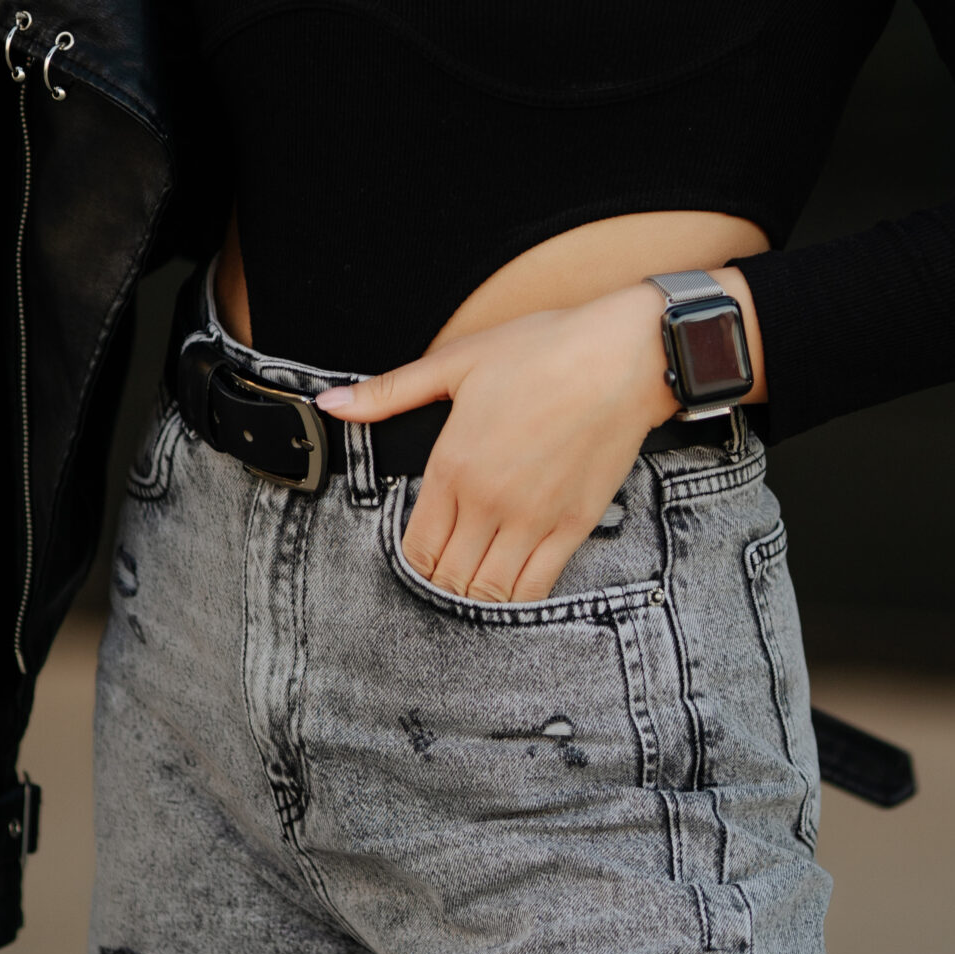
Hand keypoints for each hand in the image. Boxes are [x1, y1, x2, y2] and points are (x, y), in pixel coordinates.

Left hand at [317, 282, 678, 602]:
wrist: (624, 357)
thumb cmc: (542, 350)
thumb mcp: (458, 362)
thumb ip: (390, 392)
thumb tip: (330, 405)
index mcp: (453, 465)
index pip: (416, 546)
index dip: (409, 563)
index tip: (413, 559)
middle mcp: (489, 502)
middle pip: (447, 577)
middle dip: (436, 586)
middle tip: (436, 583)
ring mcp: (533, 520)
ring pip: (489, 593)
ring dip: (471, 601)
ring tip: (467, 592)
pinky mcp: (574, 526)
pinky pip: (537, 588)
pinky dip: (515, 602)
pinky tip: (507, 594)